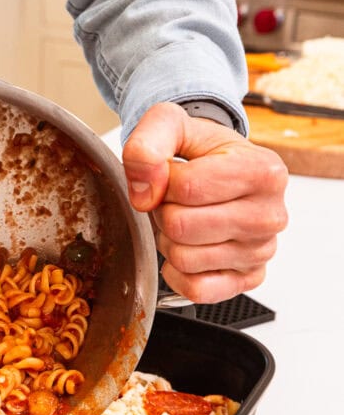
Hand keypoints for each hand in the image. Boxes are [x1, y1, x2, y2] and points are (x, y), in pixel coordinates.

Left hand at [121, 102, 287, 302]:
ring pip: (183, 258)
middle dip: (164, 212)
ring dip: (170, 241)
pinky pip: (196, 289)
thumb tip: (146, 189)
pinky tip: (190, 248)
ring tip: (186, 220)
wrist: (221, 170)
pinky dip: (180, 272)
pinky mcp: (248, 279)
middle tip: (176, 201)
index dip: (163, 182)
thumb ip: (148, 144)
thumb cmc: (201, 151)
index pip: (186, 187)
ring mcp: (261, 251)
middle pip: (181, 226)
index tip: (172, 175)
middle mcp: (269, 215)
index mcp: (263, 171)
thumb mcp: (172, 125)